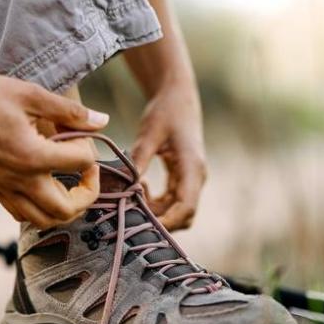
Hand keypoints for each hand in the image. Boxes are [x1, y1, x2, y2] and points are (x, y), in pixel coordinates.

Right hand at [0, 62, 107, 228]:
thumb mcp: (33, 95)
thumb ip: (71, 112)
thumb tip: (102, 121)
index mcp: (33, 156)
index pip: (81, 164)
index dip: (90, 148)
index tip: (82, 134)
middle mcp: (19, 179)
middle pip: (66, 210)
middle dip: (87, 194)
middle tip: (87, 174)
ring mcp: (3, 187)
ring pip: (43, 220)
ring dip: (64, 208)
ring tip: (69, 185)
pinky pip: (20, 213)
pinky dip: (39, 208)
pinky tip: (43, 186)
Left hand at [131, 80, 205, 230]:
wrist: (177, 96)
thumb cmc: (165, 110)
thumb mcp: (149, 133)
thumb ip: (140, 158)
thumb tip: (127, 184)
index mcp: (193, 168)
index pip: (187, 206)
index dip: (169, 222)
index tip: (145, 226)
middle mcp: (196, 178)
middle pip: (184, 215)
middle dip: (160, 220)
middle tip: (132, 211)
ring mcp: (190, 180)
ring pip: (177, 211)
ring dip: (156, 210)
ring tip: (134, 192)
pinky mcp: (182, 179)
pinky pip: (171, 201)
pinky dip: (156, 202)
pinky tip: (140, 186)